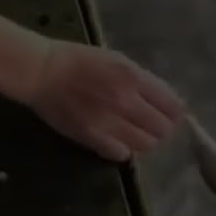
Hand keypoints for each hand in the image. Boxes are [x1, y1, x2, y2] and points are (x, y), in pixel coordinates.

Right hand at [25, 41, 183, 161]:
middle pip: (163, 129)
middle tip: (152, 125)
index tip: (170, 114)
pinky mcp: (92, 137)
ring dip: (145, 140)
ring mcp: (109, 122)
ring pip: (146, 144)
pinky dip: (124, 150)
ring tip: (135, 133)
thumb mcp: (118, 61)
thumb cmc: (80, 61)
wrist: (41, 71)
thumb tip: (167, 102)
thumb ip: (144, 81)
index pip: (173, 106)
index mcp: (134, 78)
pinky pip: (122, 154)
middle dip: (162, 128)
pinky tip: (118, 140)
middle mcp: (125, 101)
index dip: (175, 113)